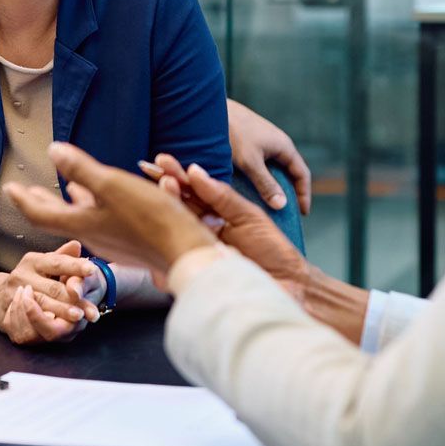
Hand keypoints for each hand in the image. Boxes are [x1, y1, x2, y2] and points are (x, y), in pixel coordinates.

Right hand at [0, 242, 97, 344]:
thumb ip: (62, 257)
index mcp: (32, 261)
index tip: (92, 269)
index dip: (75, 266)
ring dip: (62, 313)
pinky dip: (44, 325)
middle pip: (53, 289)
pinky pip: (29, 322)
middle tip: (91, 306)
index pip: (57, 262)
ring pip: (42, 306)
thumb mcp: (44, 263)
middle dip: (74, 298)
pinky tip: (59, 326)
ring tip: (79, 317)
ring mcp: (13, 296)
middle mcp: (21, 276)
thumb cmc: (29, 277)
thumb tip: (77, 245)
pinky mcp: (9, 313)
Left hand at [5, 147, 217, 274]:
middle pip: (58, 219)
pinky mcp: (130, 242)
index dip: (23, 200)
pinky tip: (101, 201)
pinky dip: (91, 208)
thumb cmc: (151, 219)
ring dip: (66, 204)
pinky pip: (100, 222)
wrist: (187, 253)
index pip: (41, 214)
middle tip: (25, 192)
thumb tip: (52, 151)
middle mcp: (93, 236)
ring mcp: (112, 241)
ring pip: (80, 220)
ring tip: (61, 190)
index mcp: (83, 224)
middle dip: (40, 202)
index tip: (9, 188)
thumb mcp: (113, 186)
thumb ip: (81, 169)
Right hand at [171, 163, 311, 305]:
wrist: (288, 285)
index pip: (191, 192)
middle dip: (166, 185)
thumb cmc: (273, 251)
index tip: (161, 160)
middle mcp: (202, 230)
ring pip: (175, 225)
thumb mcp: (249, 216)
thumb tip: (195, 172)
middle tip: (156, 170)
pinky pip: (177, 253)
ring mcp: (197, 249)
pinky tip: (163, 221)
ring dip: (168, 203)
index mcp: (215, 215)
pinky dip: (168, 237)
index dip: (176, 175)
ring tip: (166, 185)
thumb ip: (222, 196)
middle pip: (178, 205)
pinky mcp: (195, 268)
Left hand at [227, 97, 312, 214]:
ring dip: (272, 186)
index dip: (304, 194)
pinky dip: (259, 178)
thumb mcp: (250, 162)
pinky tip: (249, 190)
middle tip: (284, 214)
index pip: (302, 174)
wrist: (210, 109)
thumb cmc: (232, 132)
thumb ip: (266, 183)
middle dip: (288, 192)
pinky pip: (260, 165)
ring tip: (266, 206)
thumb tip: (281, 204)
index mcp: (284, 146)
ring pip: (273, 169)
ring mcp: (263, 142)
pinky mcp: (249, 142)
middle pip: (288, 172)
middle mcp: (276, 144)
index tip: (303, 213)